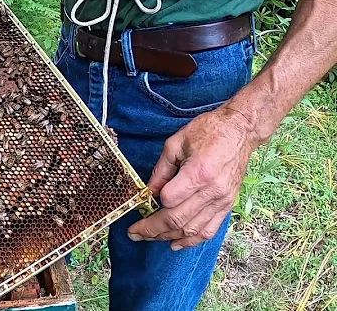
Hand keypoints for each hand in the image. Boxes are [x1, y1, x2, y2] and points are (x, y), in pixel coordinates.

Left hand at [127, 106, 259, 249]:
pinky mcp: (228, 205)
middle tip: (134, 233)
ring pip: (192, 229)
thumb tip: (149, 191)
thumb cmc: (208, 131)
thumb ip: (161, 170)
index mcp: (198, 173)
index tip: (140, 204)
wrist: (240, 130)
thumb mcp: (176, 143)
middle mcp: (212, 191)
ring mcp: (222, 200)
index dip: (151, 203)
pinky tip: (176, 243)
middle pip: (177, 219)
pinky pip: (209, 230)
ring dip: (168, 237)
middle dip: (152, 230)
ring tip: (150, 238)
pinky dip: (191, 240)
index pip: (169, 199)